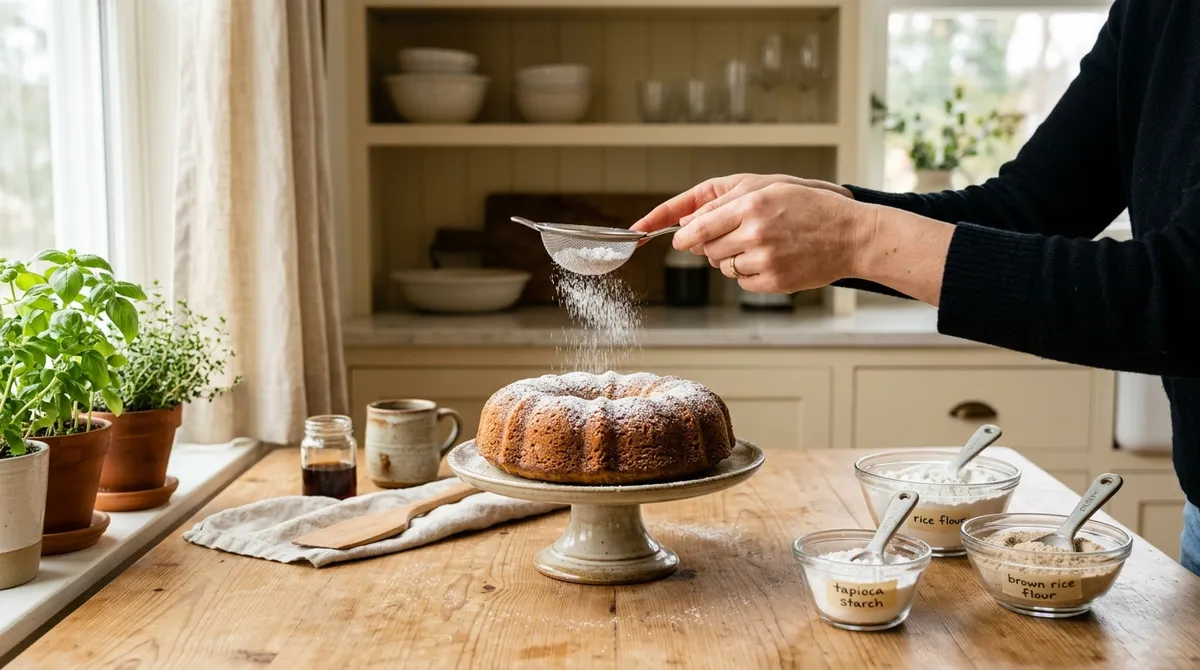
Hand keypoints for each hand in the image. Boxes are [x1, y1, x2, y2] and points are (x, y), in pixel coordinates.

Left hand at [670, 182, 877, 293]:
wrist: (852, 236)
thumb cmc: (813, 209)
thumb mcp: (773, 190)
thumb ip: (729, 204)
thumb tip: (690, 222)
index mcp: (752, 205)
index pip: (700, 226)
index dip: (684, 236)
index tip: (679, 240)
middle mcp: (755, 233)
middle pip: (708, 249)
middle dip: (712, 245)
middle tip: (734, 237)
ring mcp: (764, 260)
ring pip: (723, 267)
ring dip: (731, 259)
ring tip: (760, 246)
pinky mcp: (774, 282)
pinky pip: (742, 282)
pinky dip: (749, 274)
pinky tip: (772, 260)